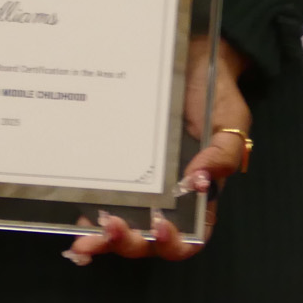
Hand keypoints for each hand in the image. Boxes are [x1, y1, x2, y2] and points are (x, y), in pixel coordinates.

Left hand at [63, 36, 251, 265]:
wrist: (188, 59)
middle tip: (111, 228)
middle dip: (129, 243)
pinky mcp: (116, 168)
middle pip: (149, 240)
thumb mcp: (230, 121)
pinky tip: (73, 212)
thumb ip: (223, 153)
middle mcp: (168, 199)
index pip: (191, 236)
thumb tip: (200, 181)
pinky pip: (101, 197)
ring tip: (85, 239)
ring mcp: (140, 186)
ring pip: (121, 227)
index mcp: (200, 196)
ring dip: (102, 239)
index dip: (175, 243)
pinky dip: (86, 211)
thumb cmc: (213, 93)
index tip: (161, 227)